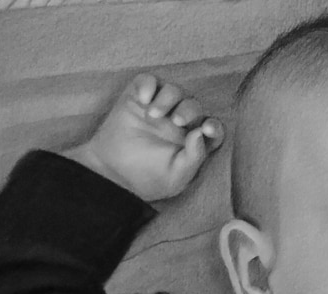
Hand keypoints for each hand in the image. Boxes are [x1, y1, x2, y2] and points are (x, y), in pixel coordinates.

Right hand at [63, 74, 224, 200]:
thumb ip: (195, 157)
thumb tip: (202, 132)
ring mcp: (158, 109)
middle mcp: (178, 123)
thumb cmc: (148, 179)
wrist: (113, 174)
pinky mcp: (137, 99)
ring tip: (154, 114)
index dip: (214, 126)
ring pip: (173, 90)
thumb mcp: (177, 176)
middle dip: (189, 110)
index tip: (207, 129)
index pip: (212, 128)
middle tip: (176, 121)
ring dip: (168, 98)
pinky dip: (148, 84)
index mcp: (193, 142)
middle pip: (193, 105)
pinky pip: (148, 81)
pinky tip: (144, 99)